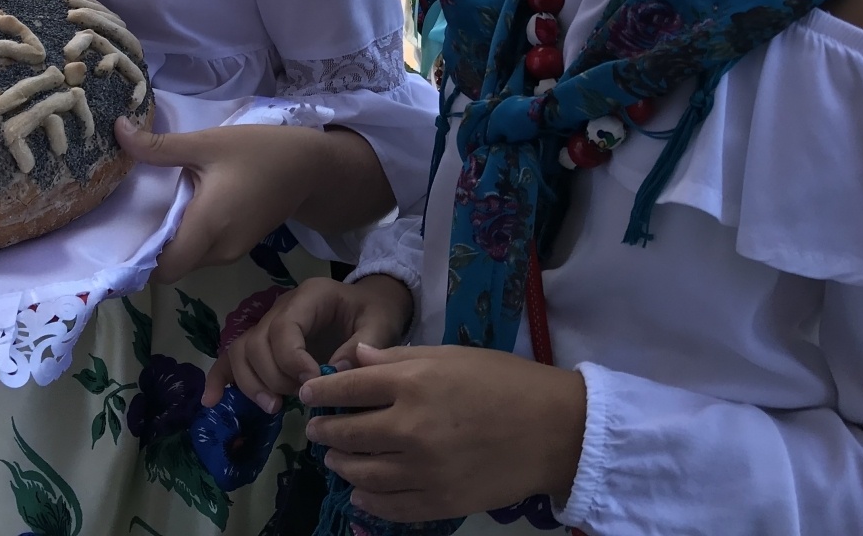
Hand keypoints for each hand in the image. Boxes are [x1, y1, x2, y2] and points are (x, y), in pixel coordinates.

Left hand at [115, 117, 336, 282]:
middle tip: (134, 215)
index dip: (139, 259)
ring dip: (174, 242)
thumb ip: (159, 146)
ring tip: (161, 207)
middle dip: (154, 247)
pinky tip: (188, 208)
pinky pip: (205, 252)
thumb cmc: (259, 152)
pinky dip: (191, 238)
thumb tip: (117, 130)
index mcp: (208, 225)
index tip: (121, 235)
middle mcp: (219, 249)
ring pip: (189, 260)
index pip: (163, 269)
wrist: (310, 167)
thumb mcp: (207, 142)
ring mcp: (232, 252)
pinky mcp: (241, 247)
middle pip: (173, 266)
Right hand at [204, 274, 413, 411]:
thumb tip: (335, 372)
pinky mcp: (264, 343)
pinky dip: (220, 378)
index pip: (284, 327)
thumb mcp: (381, 324)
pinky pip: (233, 356)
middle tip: (298, 398)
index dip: (292, 359)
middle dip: (273, 376)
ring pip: (241, 351)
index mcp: (309, 297)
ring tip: (273, 408)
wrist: (372, 304)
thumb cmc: (376, 312)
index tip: (313, 383)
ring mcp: (268, 324)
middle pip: (257, 342)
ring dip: (251, 382)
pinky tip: (212, 401)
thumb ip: (363, 346)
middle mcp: (281, 307)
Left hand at [300, 344, 585, 522]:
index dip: (320, 392)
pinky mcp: (438, 502)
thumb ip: (399, 358)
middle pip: (347, 434)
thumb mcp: (451, 355)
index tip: (308, 395)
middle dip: (325, 432)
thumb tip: (355, 359)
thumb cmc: (503, 381)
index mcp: (412, 383)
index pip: (347, 389)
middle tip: (318, 430)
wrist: (553, 430)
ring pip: (361, 474)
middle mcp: (409, 427)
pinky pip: (389, 507)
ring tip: (336, 459)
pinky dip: (367, 500)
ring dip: (340, 465)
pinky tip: (360, 492)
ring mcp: (422, 470)